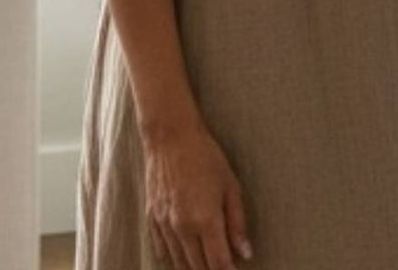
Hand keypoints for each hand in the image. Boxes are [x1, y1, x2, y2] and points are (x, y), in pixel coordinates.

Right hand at [144, 117, 252, 267]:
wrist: (171, 139)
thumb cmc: (207, 158)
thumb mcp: (231, 186)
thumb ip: (237, 222)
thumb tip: (246, 253)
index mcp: (205, 219)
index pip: (218, 262)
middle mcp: (182, 228)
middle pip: (197, 267)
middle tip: (223, 268)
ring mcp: (164, 227)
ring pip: (179, 263)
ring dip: (193, 269)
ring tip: (206, 267)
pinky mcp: (151, 221)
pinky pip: (162, 252)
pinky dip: (175, 259)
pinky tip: (185, 258)